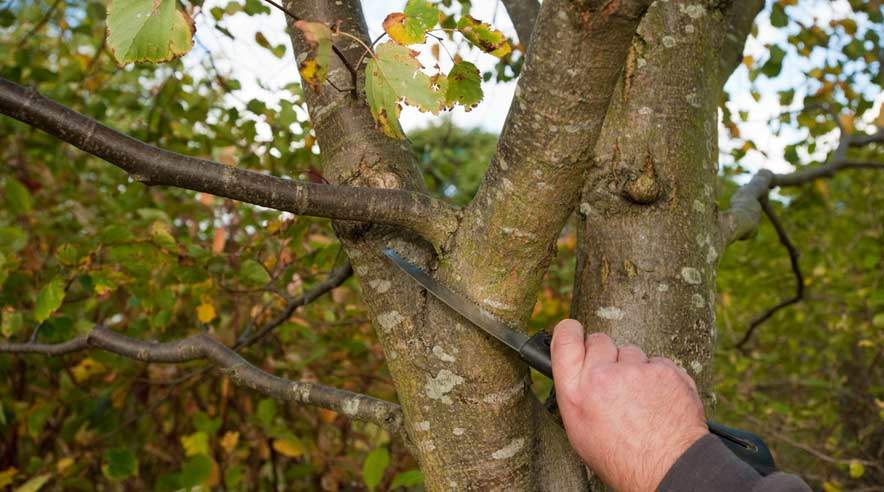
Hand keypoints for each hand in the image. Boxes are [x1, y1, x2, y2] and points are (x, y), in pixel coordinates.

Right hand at [551, 319, 707, 491]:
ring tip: (641, 397)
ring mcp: (635, 371)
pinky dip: (660, 377)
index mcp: (575, 392)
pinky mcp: (664, 370)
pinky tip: (659, 399)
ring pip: (631, 351)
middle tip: (614, 377)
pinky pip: (658, 362)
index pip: (565, 338)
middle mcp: (602, 376)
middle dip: (606, 354)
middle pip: (599, 340)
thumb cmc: (622, 458)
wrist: (667, 469)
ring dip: (634, 367)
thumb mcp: (580, 431)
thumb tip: (578, 371)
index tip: (574, 331)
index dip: (570, 331)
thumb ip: (576, 394)